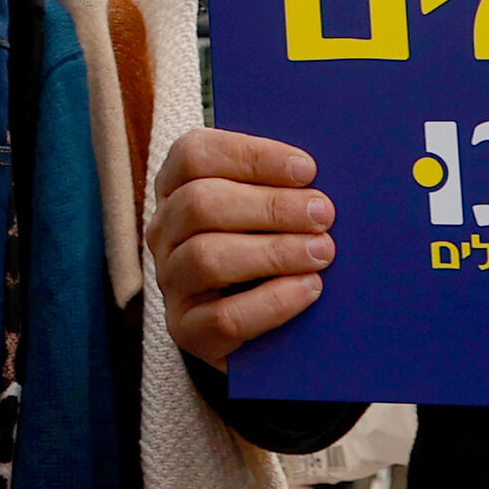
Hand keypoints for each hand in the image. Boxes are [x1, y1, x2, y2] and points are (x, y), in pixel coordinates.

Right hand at [150, 128, 335, 369]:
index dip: (251, 156)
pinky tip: (309, 288)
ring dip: (273, 251)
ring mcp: (171, 281)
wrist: (262, 333)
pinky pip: (224, 317)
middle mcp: (165, 231)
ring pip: (207, 257)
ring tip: (321, 251)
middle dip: (270, 207)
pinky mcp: (187, 330)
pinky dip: (273, 301)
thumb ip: (280, 188)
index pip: (195, 155)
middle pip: (200, 204)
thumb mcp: (265, 212)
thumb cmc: (269, 250)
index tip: (307, 169)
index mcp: (176, 187)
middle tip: (323, 213)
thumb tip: (317, 176)